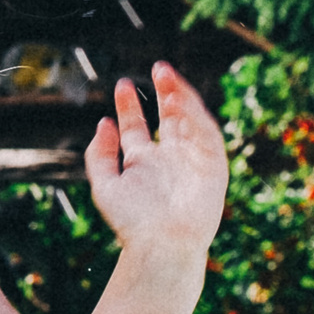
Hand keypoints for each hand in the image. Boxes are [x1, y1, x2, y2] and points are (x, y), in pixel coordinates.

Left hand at [86, 63, 227, 255]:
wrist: (162, 245)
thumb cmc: (132, 222)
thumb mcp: (105, 185)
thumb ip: (100, 155)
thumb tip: (103, 123)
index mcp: (143, 163)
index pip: (136, 127)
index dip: (130, 106)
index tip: (122, 85)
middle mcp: (168, 159)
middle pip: (168, 117)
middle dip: (165, 92)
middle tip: (158, 68)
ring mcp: (192, 161)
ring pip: (189, 122)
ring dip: (182, 99)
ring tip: (168, 79)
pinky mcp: (213, 167)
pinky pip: (207, 136)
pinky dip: (196, 118)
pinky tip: (181, 102)